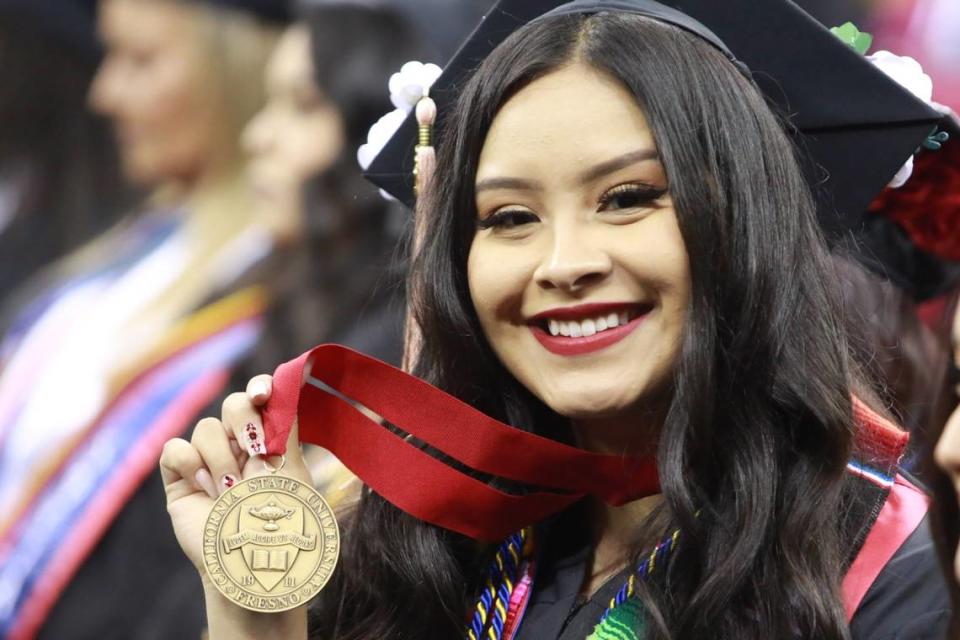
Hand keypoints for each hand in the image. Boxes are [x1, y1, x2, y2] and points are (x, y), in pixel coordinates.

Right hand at [159, 374, 310, 575]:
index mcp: (269, 440)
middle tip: (256, 450)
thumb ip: (287, 431)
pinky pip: (175, 448)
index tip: (262, 394)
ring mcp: (207, 459)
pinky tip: (207, 490)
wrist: (248, 561)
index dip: (260, 387)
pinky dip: (191, 465)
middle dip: (244, 422)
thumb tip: (283, 389)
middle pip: (233, 404)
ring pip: (206, 427)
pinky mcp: (179, 476)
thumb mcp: (292, 473)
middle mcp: (238, 445)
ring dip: (221, 458)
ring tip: (232, 490)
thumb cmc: (278, 524)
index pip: (261, 399)